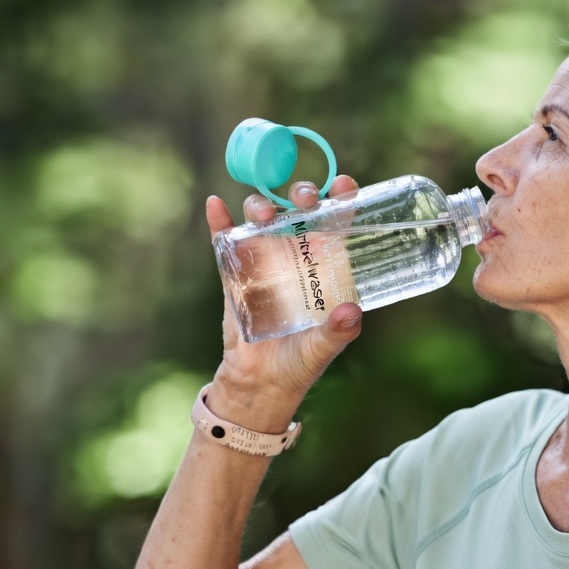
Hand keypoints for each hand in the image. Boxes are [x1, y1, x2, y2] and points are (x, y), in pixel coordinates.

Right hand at [204, 176, 362, 430]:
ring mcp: (265, 262)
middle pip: (300, 214)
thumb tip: (353, 312)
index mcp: (325, 268)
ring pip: (264, 221)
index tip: (344, 185)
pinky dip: (218, 222)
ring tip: (262, 213)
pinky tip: (215, 205)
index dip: (341, 202)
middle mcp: (298, 258)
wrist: (260, 383)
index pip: (337, 226)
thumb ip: (340, 331)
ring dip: (262, 207)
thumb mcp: (324, 348)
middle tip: (303, 198)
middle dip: (301, 197)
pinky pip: (225, 242)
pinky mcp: (234, 274)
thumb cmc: (300, 363)